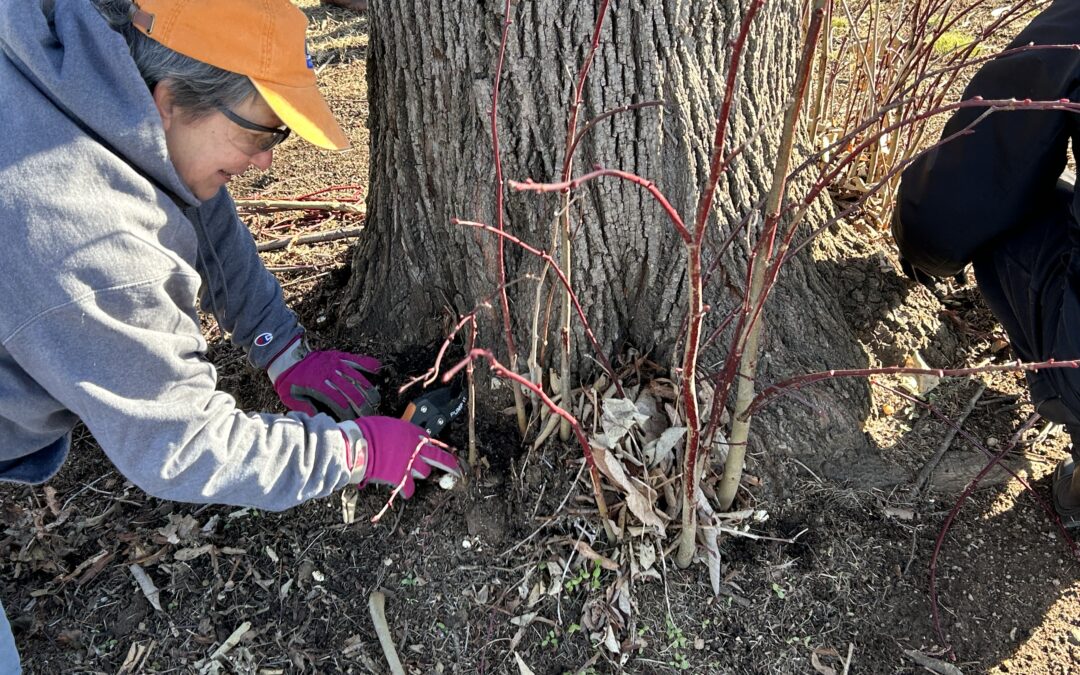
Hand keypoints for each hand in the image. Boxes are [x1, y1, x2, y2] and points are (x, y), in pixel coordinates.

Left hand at [267, 337, 380, 419]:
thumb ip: (305, 408)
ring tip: (377, 399)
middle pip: (351, 391)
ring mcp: (335, 363)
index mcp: (317, 386)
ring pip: (356, 377)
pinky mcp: (337, 356)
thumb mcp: (290, 397)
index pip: (339, 403)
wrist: (285, 355)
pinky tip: (377, 368)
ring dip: (368, 388)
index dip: (349, 414)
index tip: (356, 422)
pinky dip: (367, 363)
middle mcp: (329, 374)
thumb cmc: (288, 380)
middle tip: (372, 413)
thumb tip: (320, 420)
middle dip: (363, 404)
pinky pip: (355, 359)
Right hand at [339, 417, 461, 497]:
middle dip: (450, 464)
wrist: (359, 445)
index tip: (436, 450)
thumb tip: (397, 436)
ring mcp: (410, 463)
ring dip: (420, 474)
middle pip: (439, 457)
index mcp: (412, 432)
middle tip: (457, 469)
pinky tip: (406, 492)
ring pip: (425, 473)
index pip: (430, 440)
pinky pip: (410, 489)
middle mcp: (415, 448)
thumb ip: (399, 432)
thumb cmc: (368, 431)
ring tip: (412, 473)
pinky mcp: (401, 477)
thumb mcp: (388, 424)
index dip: (432, 447)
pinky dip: (408, 491)